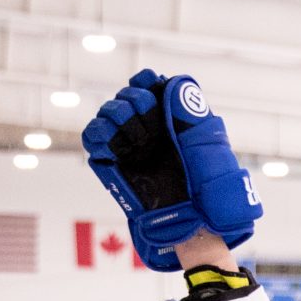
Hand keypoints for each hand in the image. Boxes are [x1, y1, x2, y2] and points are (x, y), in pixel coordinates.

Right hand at [82, 72, 261, 270]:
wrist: (192, 219)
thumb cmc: (207, 185)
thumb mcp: (206, 141)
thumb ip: (187, 110)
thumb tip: (171, 83)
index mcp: (168, 118)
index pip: (147, 83)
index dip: (147, 82)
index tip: (153, 89)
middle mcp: (147, 129)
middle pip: (126, 95)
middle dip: (135, 101)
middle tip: (150, 128)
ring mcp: (129, 145)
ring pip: (107, 112)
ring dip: (117, 115)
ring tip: (137, 140)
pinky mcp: (111, 163)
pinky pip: (92, 137)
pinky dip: (98, 132)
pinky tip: (115, 143)